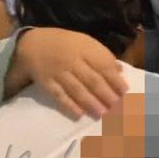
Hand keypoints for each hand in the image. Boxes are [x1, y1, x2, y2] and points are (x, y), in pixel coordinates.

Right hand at [12, 28, 128, 118]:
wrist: (33, 43)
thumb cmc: (66, 44)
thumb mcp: (85, 42)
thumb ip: (102, 56)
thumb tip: (120, 71)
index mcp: (84, 48)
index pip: (103, 65)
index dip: (115, 80)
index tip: (125, 92)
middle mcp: (72, 60)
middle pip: (92, 79)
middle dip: (106, 94)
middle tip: (117, 107)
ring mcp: (58, 72)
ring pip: (77, 89)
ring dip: (91, 103)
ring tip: (103, 113)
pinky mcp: (47, 83)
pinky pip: (59, 95)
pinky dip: (69, 105)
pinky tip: (80, 114)